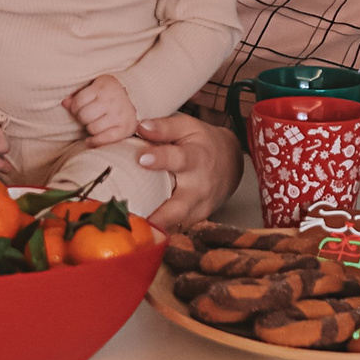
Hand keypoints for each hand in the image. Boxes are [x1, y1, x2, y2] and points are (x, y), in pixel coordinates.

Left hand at [66, 74, 138, 146]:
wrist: (136, 100)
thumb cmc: (107, 95)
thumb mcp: (93, 89)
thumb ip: (77, 96)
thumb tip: (64, 103)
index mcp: (105, 85)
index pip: (78, 101)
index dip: (74, 108)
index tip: (79, 109)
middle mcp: (114, 99)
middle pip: (84, 116)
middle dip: (82, 119)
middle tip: (88, 118)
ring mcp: (121, 114)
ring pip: (92, 128)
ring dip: (90, 129)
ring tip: (94, 124)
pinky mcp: (126, 128)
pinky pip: (105, 139)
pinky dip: (95, 141)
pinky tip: (91, 139)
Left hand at [134, 113, 242, 229]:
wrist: (230, 164)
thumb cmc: (203, 143)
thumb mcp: (188, 128)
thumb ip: (165, 127)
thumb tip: (141, 127)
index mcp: (197, 158)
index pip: (180, 159)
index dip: (161, 159)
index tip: (142, 159)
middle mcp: (199, 187)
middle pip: (180, 205)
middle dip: (160, 214)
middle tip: (134, 216)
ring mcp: (198, 207)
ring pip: (176, 223)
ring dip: (153, 228)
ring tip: (129, 229)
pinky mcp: (195, 219)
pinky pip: (175, 228)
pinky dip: (158, 231)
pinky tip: (139, 232)